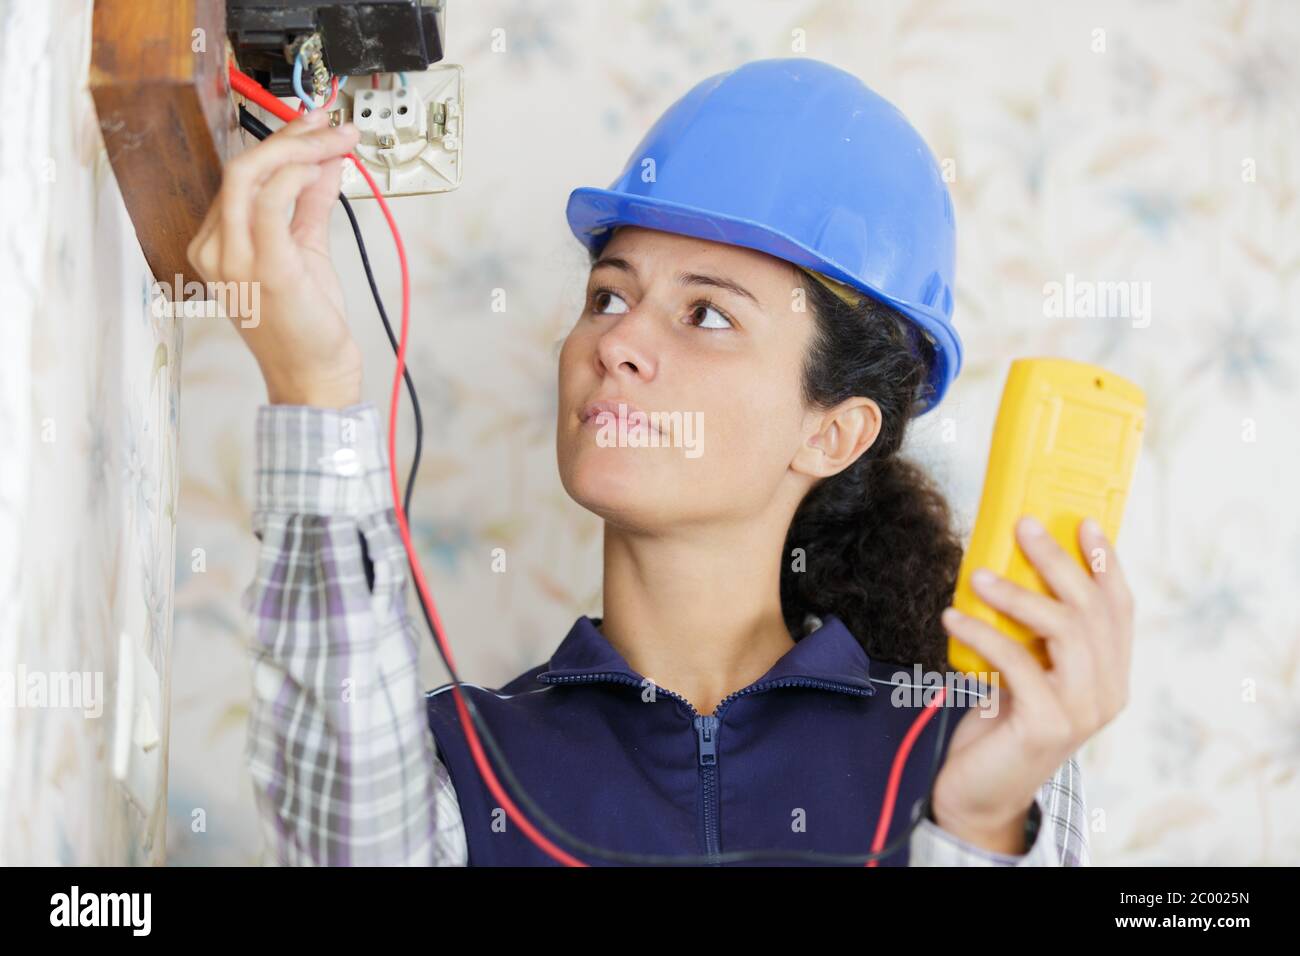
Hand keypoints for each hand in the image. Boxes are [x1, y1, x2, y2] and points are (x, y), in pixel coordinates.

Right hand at [186, 108, 363, 407]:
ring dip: (299, 149)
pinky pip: (269, 204)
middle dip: (289, 136)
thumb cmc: (305, 326)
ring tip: (336, 141)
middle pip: (241, 166)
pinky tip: (322, 169)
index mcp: (218, 244)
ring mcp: (235, 260)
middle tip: (330, 125)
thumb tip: (326, 164)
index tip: (315, 125)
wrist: (313, 377)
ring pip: (249, 175)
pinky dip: (296, 177)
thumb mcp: (306, 252)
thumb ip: (310, 206)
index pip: (242, 176)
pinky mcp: (265, 269)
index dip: (281, 142)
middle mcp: (216, 250)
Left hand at [930, 514, 1134, 852]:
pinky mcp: (1048, 725)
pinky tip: (954, 616)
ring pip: (1066, 631)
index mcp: (1110, 674)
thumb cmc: (1000, 725)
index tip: (1084, 522)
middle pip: (1093, 611)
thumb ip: (1032, 634)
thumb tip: (1008, 565)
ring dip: (1020, 594)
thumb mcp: (1023, 670)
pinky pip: (1019, 663)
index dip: (1105, 562)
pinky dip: (985, 634)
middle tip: (1023, 527)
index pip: (1120, 608)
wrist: (980, 793)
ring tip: (978, 575)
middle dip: (1059, 561)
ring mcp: (1083, 711)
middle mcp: (1108, 692)